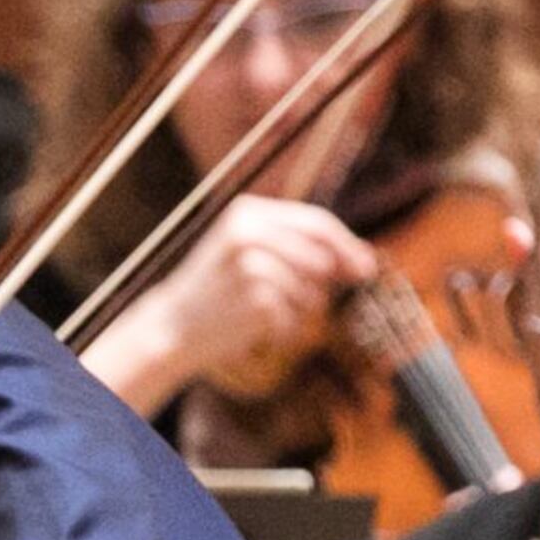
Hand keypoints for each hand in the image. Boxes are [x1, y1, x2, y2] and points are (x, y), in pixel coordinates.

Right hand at [125, 196, 377, 405]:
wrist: (172, 325)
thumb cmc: (217, 290)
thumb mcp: (248, 250)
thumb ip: (296, 246)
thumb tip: (360, 259)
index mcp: (247, 211)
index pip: (316, 222)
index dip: (348, 244)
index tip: (366, 266)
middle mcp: (249, 231)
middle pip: (321, 254)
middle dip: (335, 275)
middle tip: (335, 292)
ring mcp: (252, 264)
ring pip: (312, 289)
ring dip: (302, 307)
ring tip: (266, 310)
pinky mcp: (255, 297)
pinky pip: (295, 316)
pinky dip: (284, 327)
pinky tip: (255, 325)